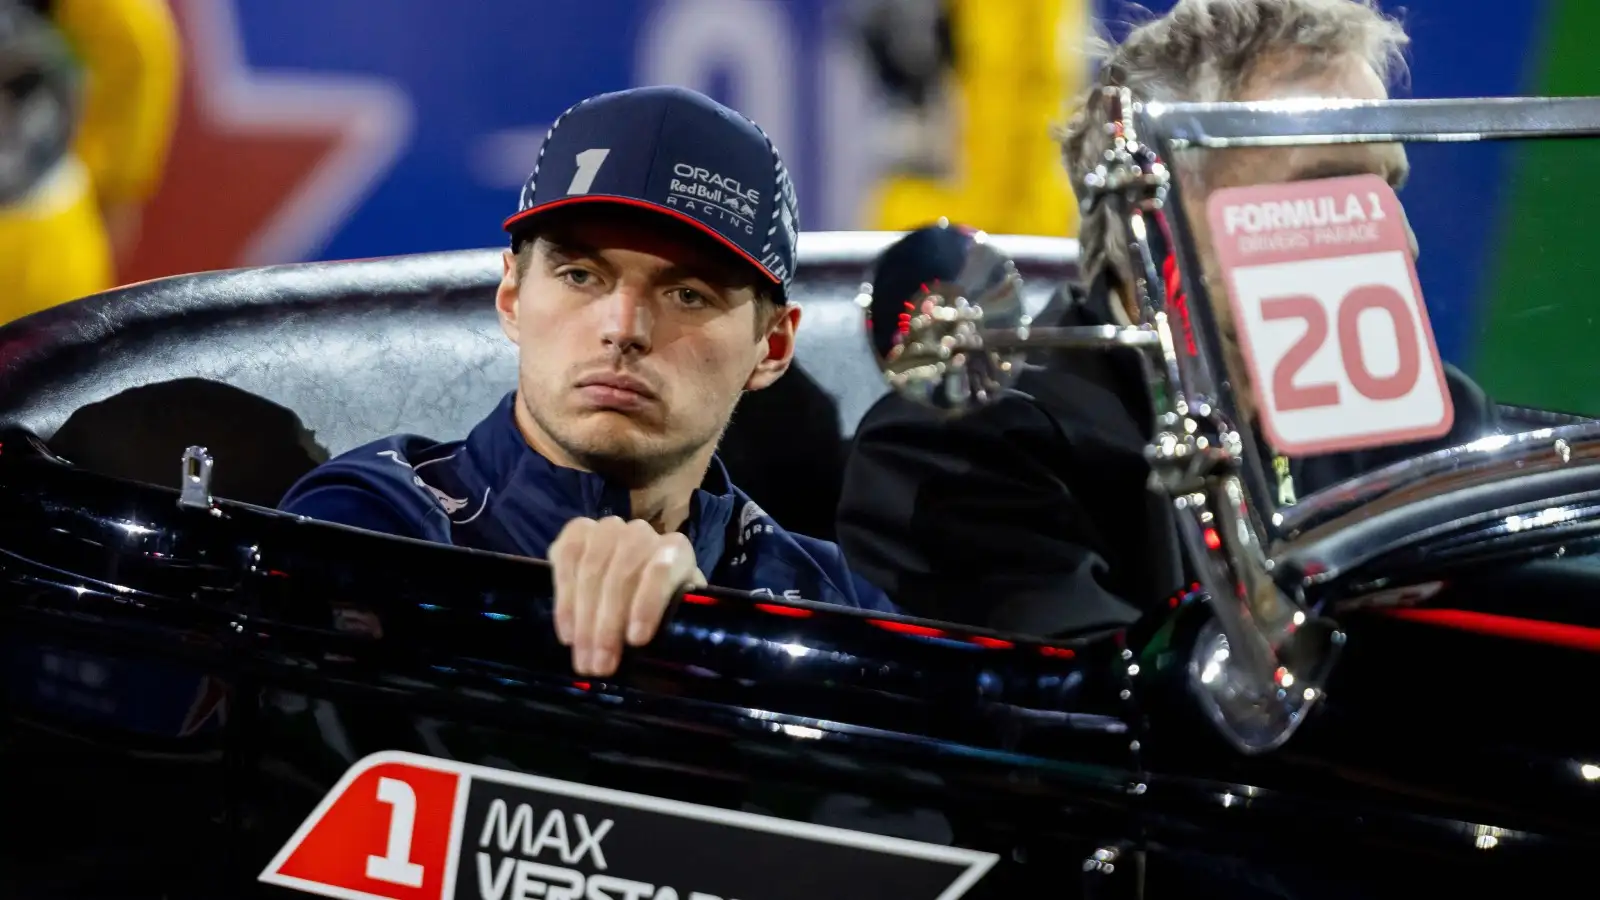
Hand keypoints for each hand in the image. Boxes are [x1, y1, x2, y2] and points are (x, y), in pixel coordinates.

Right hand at [549, 516, 705, 676]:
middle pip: (621, 576)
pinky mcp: (578, 532)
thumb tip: (665, 658)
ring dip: (583, 620)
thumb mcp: (675, 613)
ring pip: (591, 571)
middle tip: (600, 665)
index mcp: (675, 551)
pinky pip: (566, 559)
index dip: (647, 605)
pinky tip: (567, 633)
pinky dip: (564, 600)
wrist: (631, 580)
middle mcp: (642, 534)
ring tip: (582, 657)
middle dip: (608, 626)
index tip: (636, 641)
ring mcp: (607, 529)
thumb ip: (675, 624)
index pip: (660, 571)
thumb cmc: (659, 606)